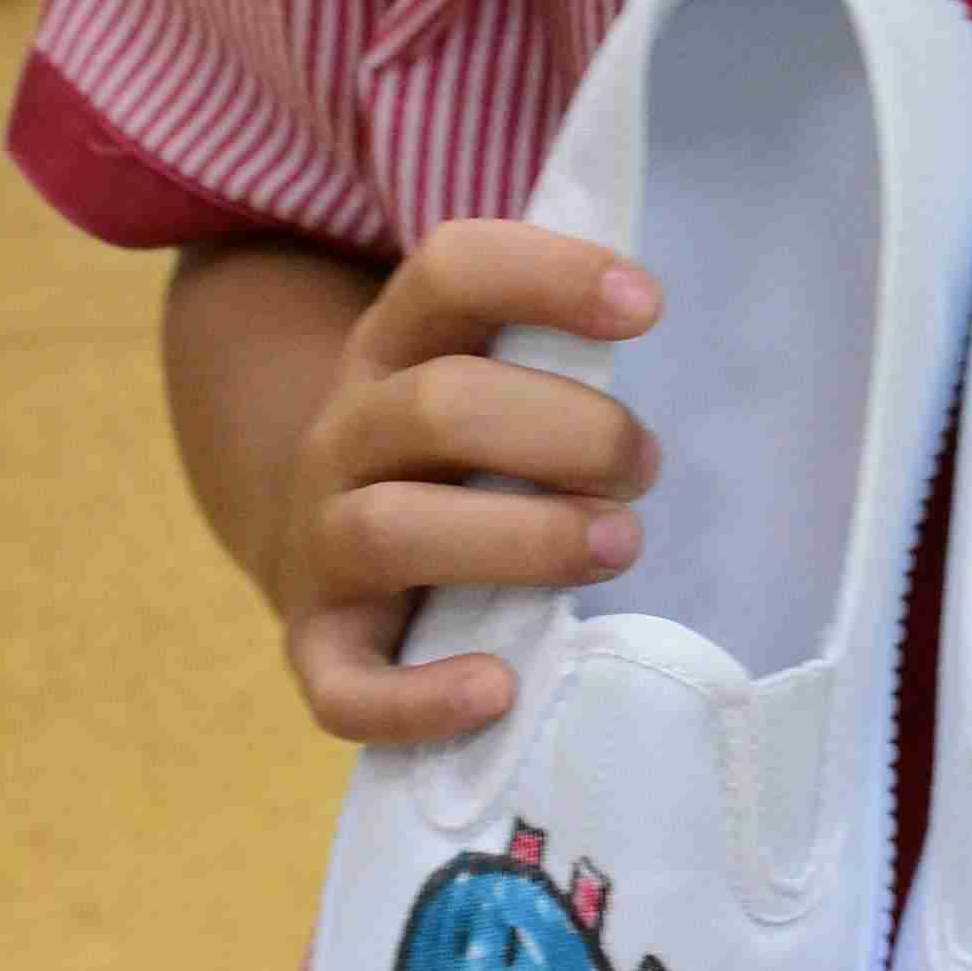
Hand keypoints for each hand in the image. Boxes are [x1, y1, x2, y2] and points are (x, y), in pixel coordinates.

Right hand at [273, 221, 662, 743]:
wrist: (330, 554)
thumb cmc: (460, 460)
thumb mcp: (492, 378)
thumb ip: (558, 352)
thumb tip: (651, 316)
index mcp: (395, 348)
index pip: (450, 273)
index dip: (546, 275)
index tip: (646, 306)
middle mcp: (345, 436)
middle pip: (437, 408)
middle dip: (565, 433)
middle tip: (645, 466)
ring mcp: (320, 545)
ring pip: (390, 530)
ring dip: (521, 540)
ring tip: (618, 546)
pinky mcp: (320, 650)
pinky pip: (344, 688)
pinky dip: (418, 697)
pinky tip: (499, 689)